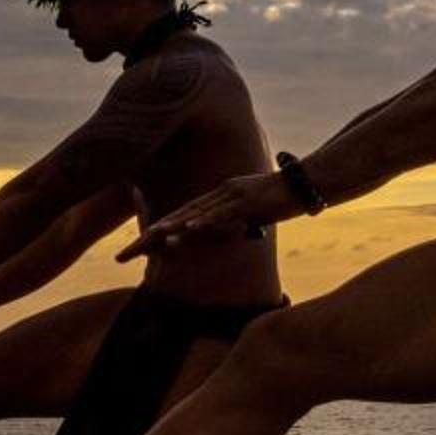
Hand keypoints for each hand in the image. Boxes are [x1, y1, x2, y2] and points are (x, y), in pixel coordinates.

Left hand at [119, 170, 292, 260]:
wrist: (306, 183)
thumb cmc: (282, 198)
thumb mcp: (255, 211)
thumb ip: (240, 218)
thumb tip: (235, 231)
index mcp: (219, 197)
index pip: (184, 214)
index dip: (160, 228)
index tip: (138, 245)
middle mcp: (220, 194)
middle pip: (181, 214)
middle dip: (153, 233)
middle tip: (129, 251)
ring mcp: (232, 196)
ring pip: (196, 213)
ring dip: (173, 226)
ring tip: (150, 237)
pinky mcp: (247, 202)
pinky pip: (222, 213)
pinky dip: (204, 221)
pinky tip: (189, 228)